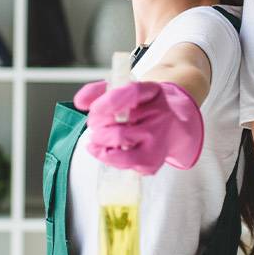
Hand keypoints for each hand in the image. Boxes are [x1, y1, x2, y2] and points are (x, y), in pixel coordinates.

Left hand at [74, 80, 203, 174]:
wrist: (174, 123)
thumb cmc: (144, 107)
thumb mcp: (126, 91)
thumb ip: (99, 91)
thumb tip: (80, 102)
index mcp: (153, 92)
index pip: (132, 93)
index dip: (108, 102)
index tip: (93, 109)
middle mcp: (159, 116)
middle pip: (119, 129)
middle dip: (97, 129)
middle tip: (95, 126)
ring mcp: (158, 140)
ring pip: (120, 145)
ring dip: (100, 145)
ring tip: (98, 139)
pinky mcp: (153, 161)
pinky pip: (123, 163)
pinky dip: (109, 157)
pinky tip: (109, 150)